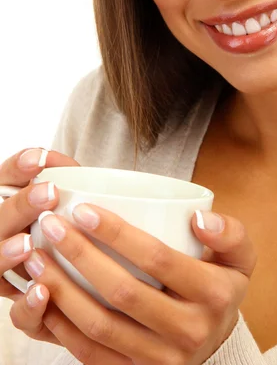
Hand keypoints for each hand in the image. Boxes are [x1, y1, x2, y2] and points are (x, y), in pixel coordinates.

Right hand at [0, 148, 78, 343]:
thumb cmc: (72, 227)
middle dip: (19, 207)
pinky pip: (17, 314)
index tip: (39, 158)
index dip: (17, 169)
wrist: (74, 281)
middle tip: (48, 193)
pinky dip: (27, 306)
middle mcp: (1, 234)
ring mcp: (4, 272)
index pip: (4, 179)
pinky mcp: (20, 305)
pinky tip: (41, 292)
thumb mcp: (67, 199)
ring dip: (7, 253)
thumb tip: (60, 161)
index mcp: (9, 204)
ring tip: (28, 243)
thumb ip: (66, 177)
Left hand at [12, 203, 256, 364]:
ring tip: (39, 257)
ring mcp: (162, 360)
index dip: (117, 234)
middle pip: (123, 291)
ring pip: (101, 325)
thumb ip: (230, 232)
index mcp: (215, 294)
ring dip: (62, 289)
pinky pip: (90, 353)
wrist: (215, 339)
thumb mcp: (239, 255)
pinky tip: (45, 295)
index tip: (84, 209)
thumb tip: (198, 218)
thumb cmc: (220, 283)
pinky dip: (62, 325)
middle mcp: (190, 331)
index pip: (158, 258)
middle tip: (53, 226)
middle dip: (80, 256)